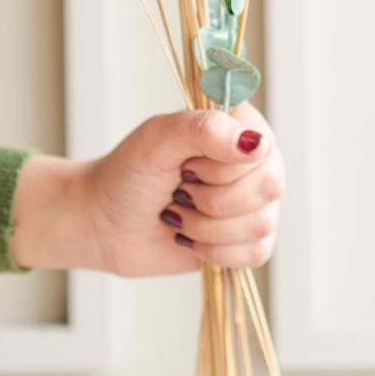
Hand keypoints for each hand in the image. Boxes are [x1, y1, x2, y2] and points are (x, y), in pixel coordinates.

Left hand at [9, 102, 284, 276]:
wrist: (105, 224)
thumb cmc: (126, 175)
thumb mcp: (155, 140)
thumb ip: (204, 128)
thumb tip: (256, 143)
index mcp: (237, 123)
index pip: (262, 145)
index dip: (220, 165)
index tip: (184, 165)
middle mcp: (253, 159)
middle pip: (270, 185)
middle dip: (212, 199)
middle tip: (180, 189)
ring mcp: (254, 200)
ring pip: (262, 223)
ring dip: (208, 227)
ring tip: (179, 214)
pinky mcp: (248, 238)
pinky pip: (258, 252)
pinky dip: (217, 251)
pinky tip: (192, 238)